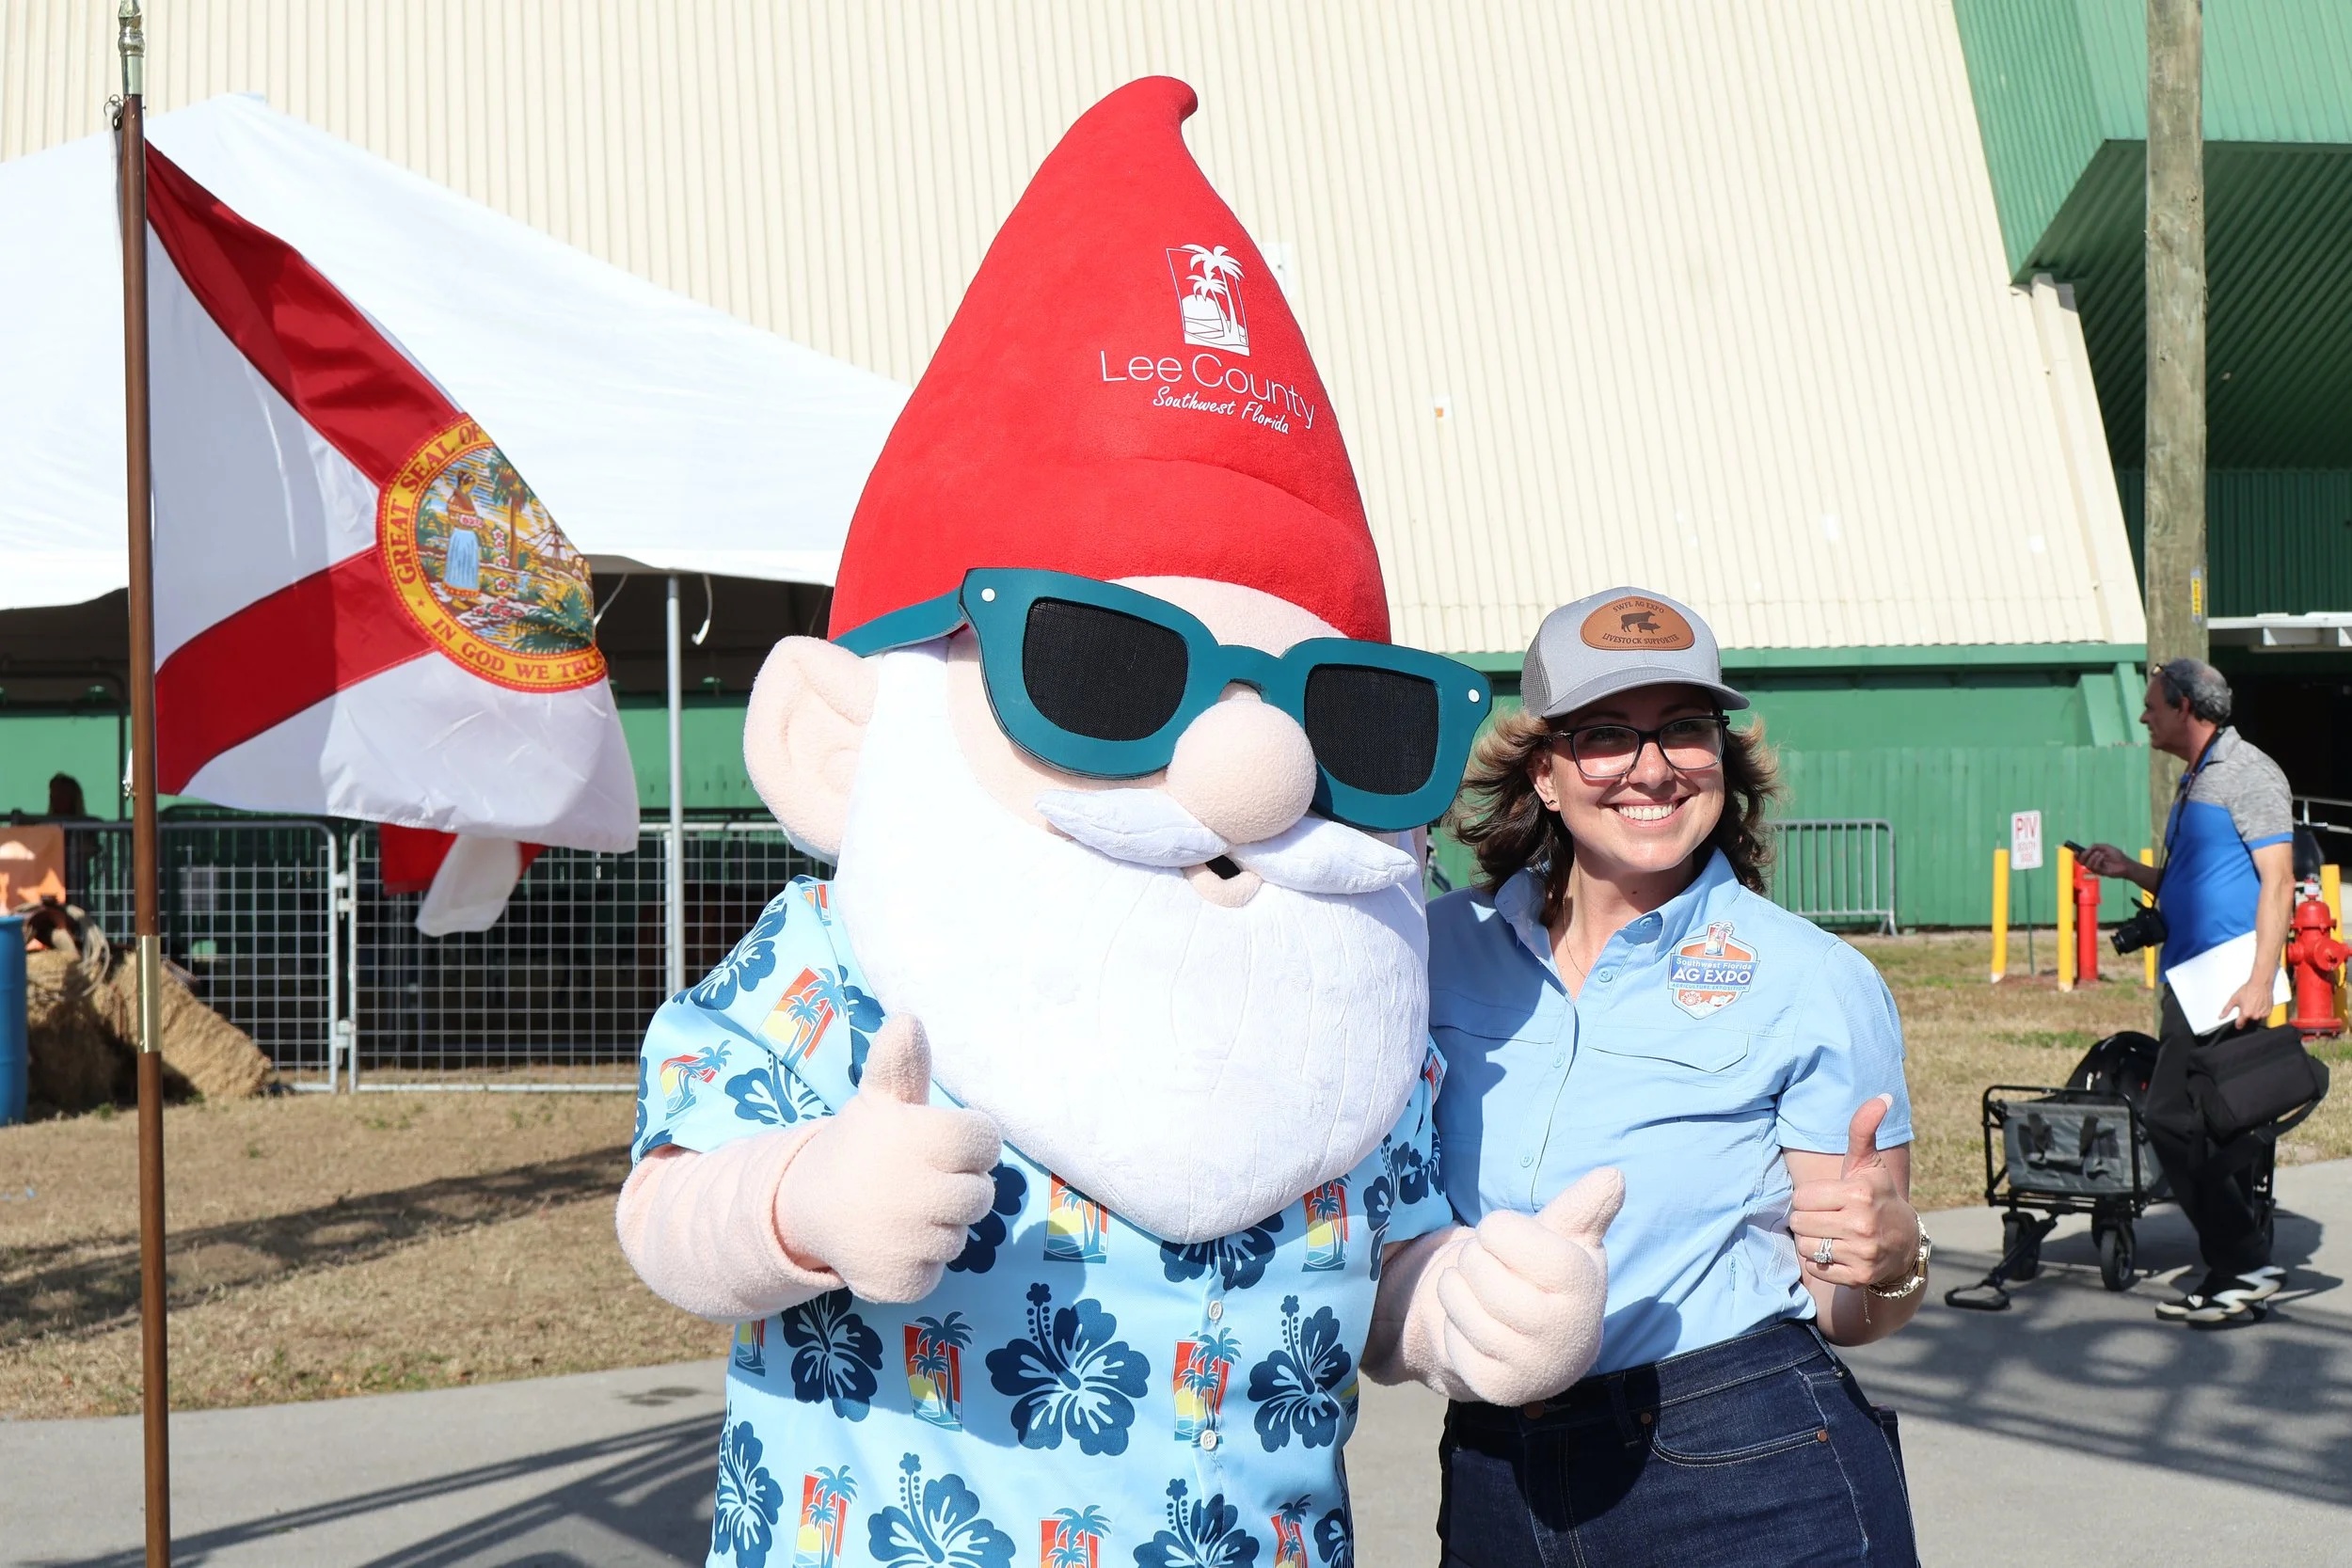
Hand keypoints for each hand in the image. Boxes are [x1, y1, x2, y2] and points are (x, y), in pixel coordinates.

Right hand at [772, 1016, 1002, 1302]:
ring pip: (960, 1237)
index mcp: (922, 1139)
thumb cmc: (862, 1147)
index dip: (968, 1144)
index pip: (987, 1141)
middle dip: (956, 1187)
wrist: (806, 1205)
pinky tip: (890, 1243)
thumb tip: (907, 1020)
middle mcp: (917, 1192)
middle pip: (981, 1195)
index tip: (939, 1145)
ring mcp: (909, 1242)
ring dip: (939, 1226)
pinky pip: (937, 1272)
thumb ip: (902, 1064)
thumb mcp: (881, 1100)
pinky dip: (919, 1262)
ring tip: (900, 1211)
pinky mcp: (900, 1283)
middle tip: (917, 1181)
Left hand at [1433, 1168, 1622, 1405]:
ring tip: (1487, 1292)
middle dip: (1476, 1256)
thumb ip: (1585, 1207)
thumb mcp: (1569, 1237)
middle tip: (1498, 1269)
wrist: (1549, 1349)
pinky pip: (1449, 1336)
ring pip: (1455, 1296)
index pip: (1501, 1232)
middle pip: (1474, 1265)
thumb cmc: (1554, 1278)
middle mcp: (1563, 1332)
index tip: (1508, 1236)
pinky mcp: (1496, 1388)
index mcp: (1584, 1285)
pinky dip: (1455, 1322)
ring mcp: (1530, 1365)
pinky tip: (1480, 1326)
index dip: (1496, 1228)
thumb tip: (1613, 1176)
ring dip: (1459, 1285)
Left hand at [1790, 1097, 1917, 1291]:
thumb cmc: (1876, 1196)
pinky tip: (1838, 1252)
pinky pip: (1815, 1268)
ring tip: (1832, 1234)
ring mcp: (1862, 1253)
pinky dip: (1820, 1262)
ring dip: (1812, 1241)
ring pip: (1805, 1246)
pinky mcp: (1859, 1276)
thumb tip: (1883, 1097)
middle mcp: (1862, 1224)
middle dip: (1808, 1219)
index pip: (1802, 1198)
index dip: (1810, 1198)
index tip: (1829, 1198)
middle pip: (1799, 1222)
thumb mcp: (1868, 1163)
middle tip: (1829, 1217)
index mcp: (1859, 1193)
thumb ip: (1863, 1129)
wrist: (1904, 1243)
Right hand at [2076, 842, 2134, 878]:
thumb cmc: (2118, 856)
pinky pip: (2095, 867)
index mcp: (2094, 857)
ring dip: (2092, 857)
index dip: (2077, 855)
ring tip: (2100, 854)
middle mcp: (2094, 863)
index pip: (2082, 857)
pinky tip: (2103, 857)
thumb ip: (2096, 846)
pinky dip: (2098, 860)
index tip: (2075, 851)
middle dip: (2083, 855)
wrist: (2126, 864)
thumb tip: (2088, 848)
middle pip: (2081, 862)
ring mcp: (2097, 868)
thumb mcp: (2106, 847)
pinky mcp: (2101, 872)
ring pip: (2087, 864)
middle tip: (2088, 851)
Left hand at [2221, 975, 2278, 1028]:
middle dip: (2246, 1015)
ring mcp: (2263, 1014)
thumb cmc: (2248, 990)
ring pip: (2256, 1018)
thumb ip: (2226, 1010)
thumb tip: (2221, 1017)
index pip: (2239, 1025)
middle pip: (2248, 1021)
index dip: (2238, 1024)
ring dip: (2254, 1014)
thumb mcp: (2233, 999)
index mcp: (2245, 1013)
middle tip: (2246, 1006)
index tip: (2237, 1023)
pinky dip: (2260, 1012)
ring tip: (2253, 1004)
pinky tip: (2258, 1004)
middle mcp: (2254, 1016)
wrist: (2260, 984)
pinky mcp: (2268, 1012)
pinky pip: (2263, 1015)